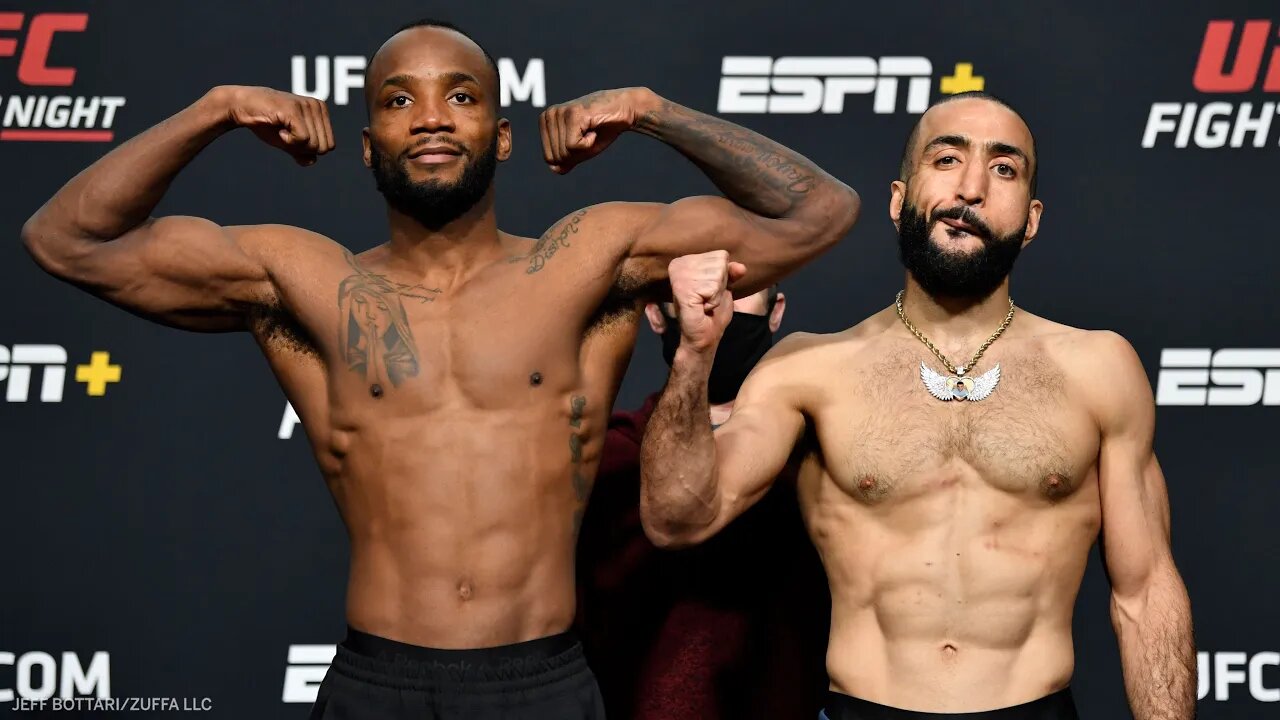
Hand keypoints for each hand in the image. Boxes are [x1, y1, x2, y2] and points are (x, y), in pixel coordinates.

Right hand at [219, 86, 334, 165]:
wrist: (242, 108)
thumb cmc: (266, 124)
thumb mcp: (288, 142)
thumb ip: (303, 152)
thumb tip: (312, 161)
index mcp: (321, 111)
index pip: (329, 146)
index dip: (308, 149)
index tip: (292, 136)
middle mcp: (317, 106)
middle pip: (324, 147)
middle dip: (303, 148)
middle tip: (286, 134)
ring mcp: (307, 106)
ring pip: (314, 145)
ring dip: (294, 144)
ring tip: (282, 128)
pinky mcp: (295, 110)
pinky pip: (303, 139)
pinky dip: (289, 141)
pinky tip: (279, 128)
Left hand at [540, 88, 654, 173]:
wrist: (625, 110)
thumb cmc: (603, 129)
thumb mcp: (581, 149)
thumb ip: (566, 159)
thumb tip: (554, 170)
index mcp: (545, 121)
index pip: (549, 159)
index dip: (570, 157)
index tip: (581, 140)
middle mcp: (549, 115)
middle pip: (555, 157)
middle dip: (576, 153)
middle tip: (588, 135)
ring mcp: (560, 113)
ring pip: (564, 152)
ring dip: (583, 147)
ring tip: (591, 130)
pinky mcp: (572, 115)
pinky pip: (573, 146)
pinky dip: (588, 143)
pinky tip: (594, 129)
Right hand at [668, 251, 747, 354]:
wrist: (704, 336)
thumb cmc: (713, 313)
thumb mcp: (724, 288)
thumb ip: (730, 273)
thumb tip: (741, 267)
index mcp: (686, 260)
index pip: (720, 255)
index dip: (722, 277)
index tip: (709, 291)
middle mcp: (679, 264)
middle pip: (719, 263)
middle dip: (719, 285)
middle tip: (707, 299)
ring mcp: (679, 276)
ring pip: (717, 275)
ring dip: (716, 294)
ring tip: (704, 303)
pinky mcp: (682, 290)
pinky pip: (712, 288)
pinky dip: (713, 301)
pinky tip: (702, 308)